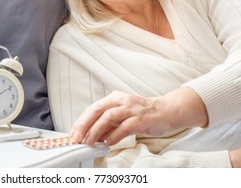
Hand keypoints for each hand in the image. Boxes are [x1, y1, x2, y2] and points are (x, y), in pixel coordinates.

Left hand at [70, 87, 207, 145]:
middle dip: (84, 125)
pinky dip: (115, 135)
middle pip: (97, 110)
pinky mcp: (142, 118)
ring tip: (90, 142)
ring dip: (97, 130)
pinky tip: (109, 142)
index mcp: (114, 98)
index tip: (72, 133)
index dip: (81, 121)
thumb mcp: (122, 115)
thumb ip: (108, 124)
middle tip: (76, 138)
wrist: (167, 110)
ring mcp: (132, 109)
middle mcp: (121, 100)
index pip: (93, 108)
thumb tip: (92, 136)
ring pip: (109, 117)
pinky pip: (126, 126)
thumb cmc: (143, 113)